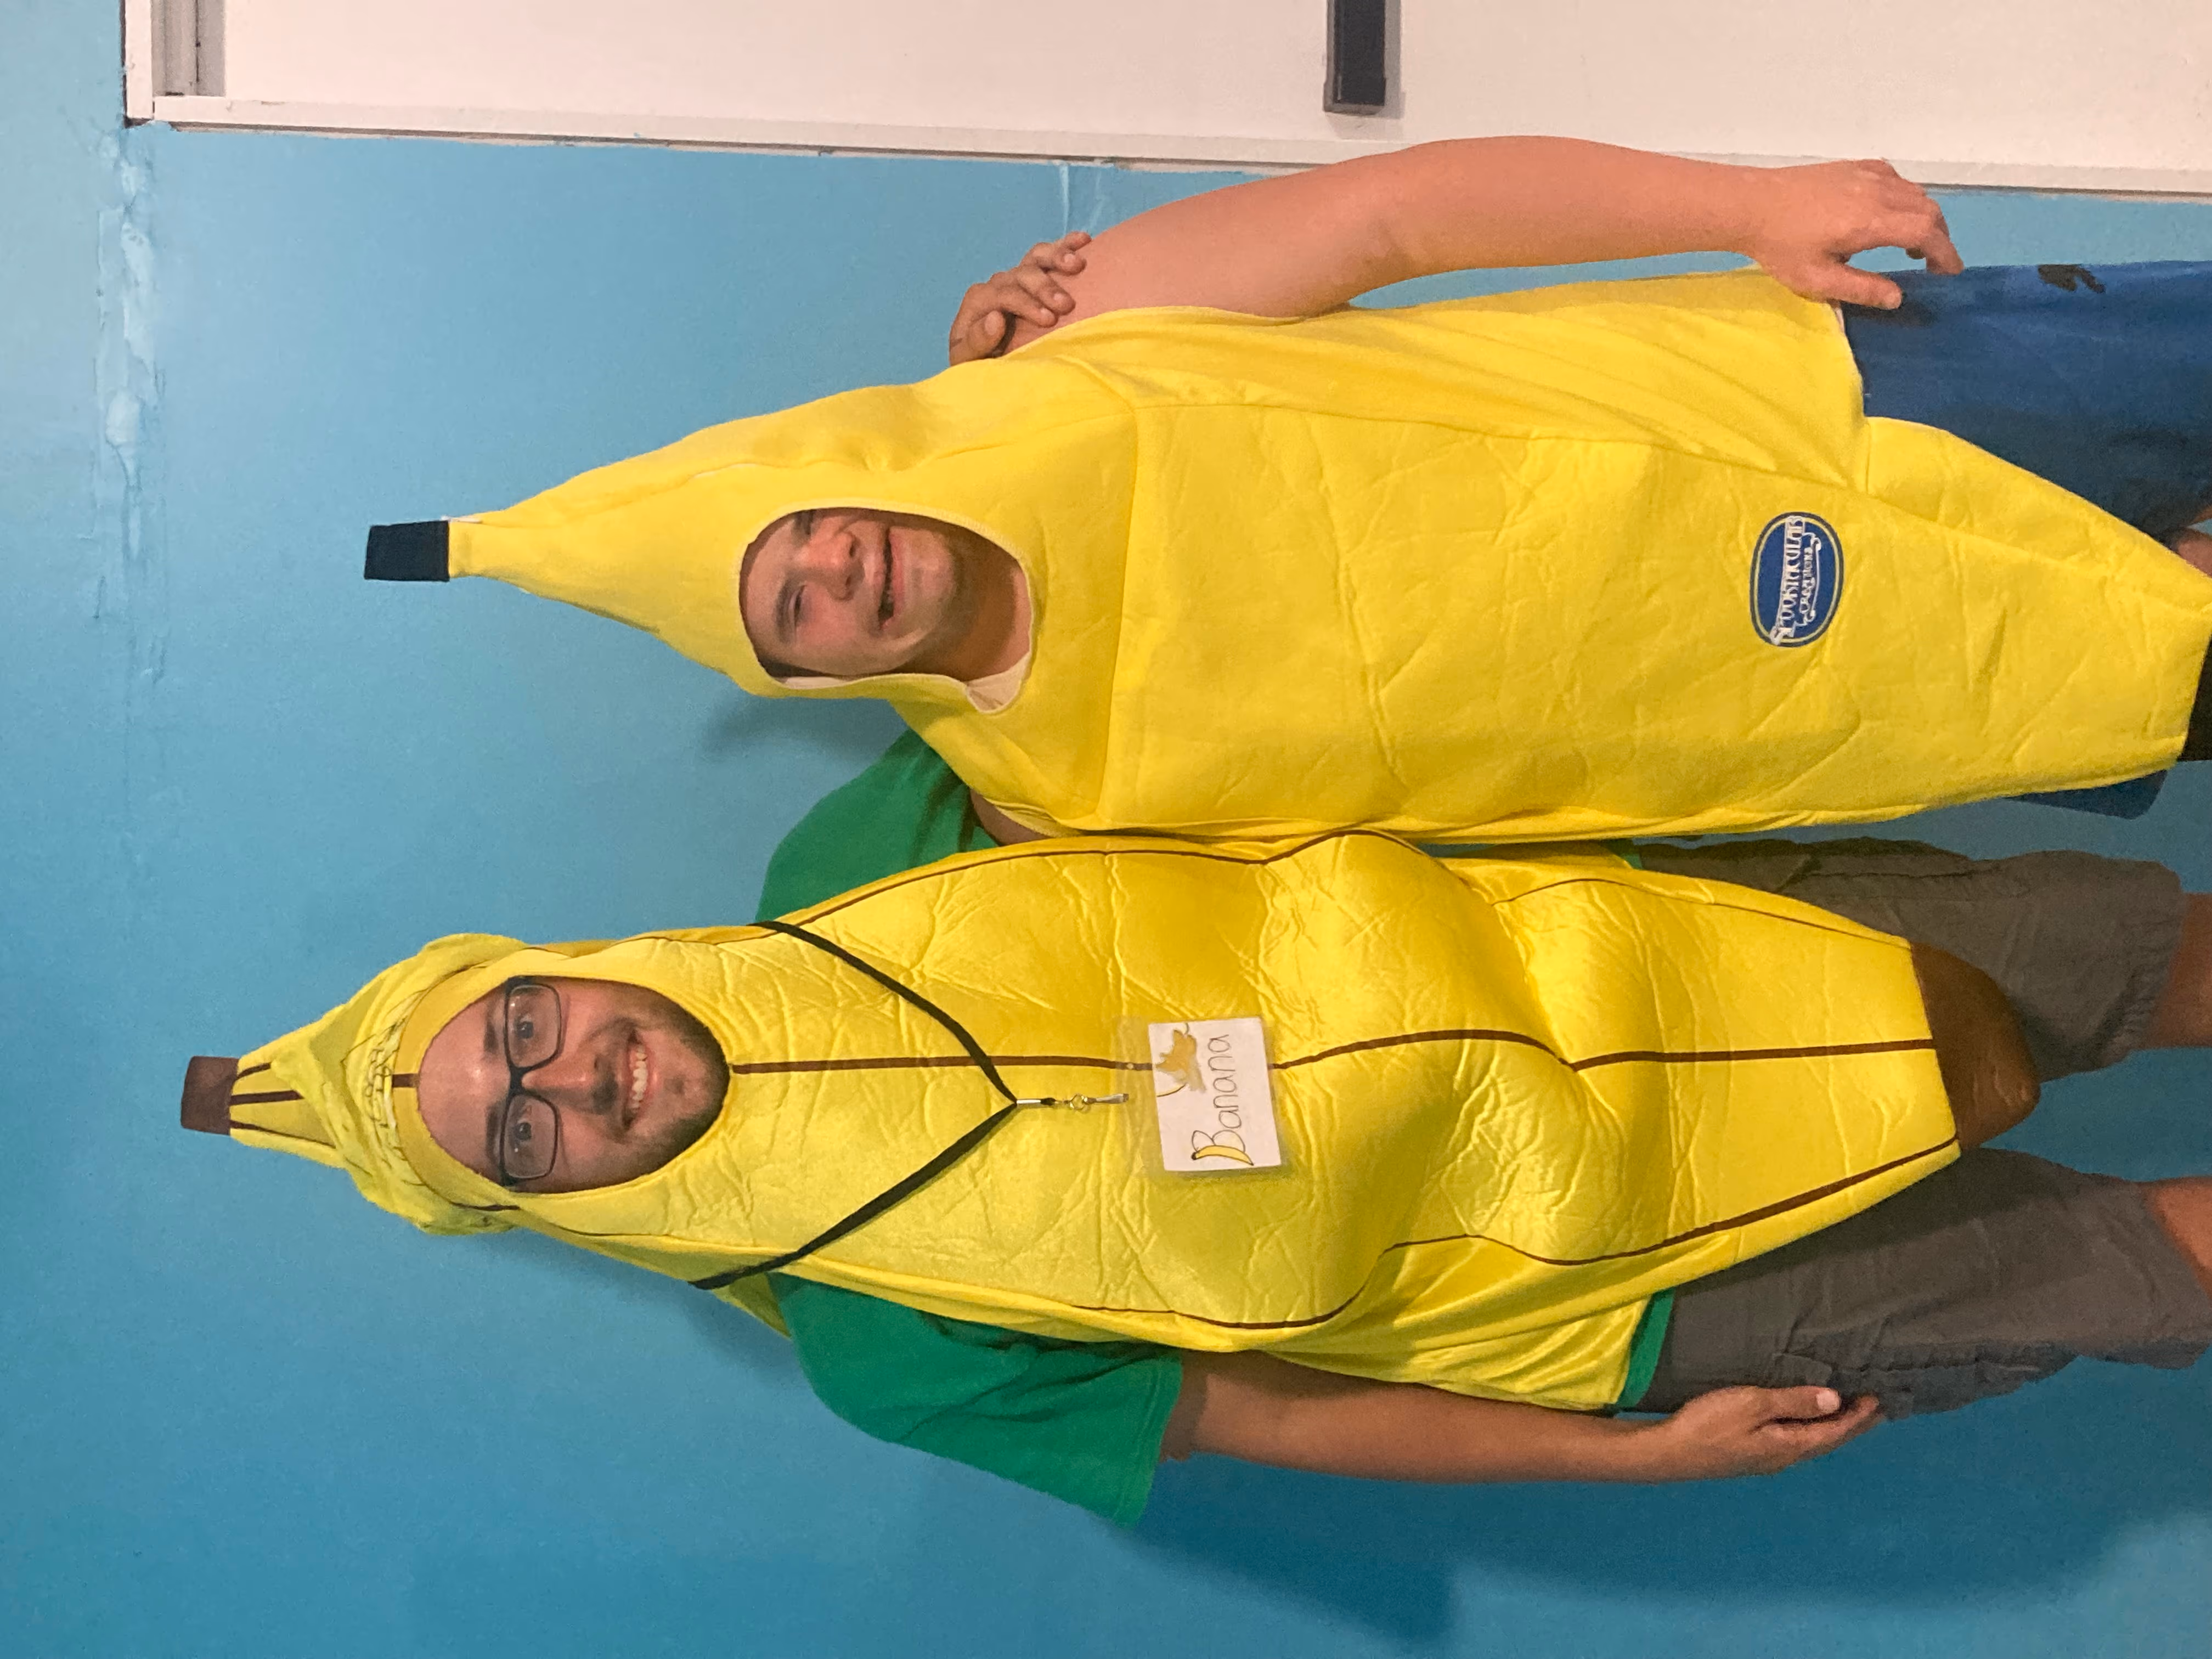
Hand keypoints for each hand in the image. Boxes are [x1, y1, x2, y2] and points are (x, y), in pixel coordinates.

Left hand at [947, 231, 1090, 364]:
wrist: (989, 361)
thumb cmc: (981, 363)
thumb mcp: (969, 360)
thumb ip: (976, 341)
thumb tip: (996, 318)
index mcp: (980, 301)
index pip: (1003, 294)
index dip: (1026, 304)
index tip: (1048, 320)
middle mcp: (999, 284)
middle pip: (1022, 274)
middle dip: (1044, 287)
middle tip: (1065, 305)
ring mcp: (1018, 278)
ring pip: (1036, 258)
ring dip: (1057, 258)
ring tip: (1077, 264)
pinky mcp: (1035, 276)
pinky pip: (1048, 255)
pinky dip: (1065, 245)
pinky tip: (1083, 240)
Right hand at [1639, 1385, 1881, 1478]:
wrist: (1671, 1453)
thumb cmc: (1710, 1424)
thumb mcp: (1752, 1404)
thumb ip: (1793, 1402)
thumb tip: (1835, 1401)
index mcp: (1790, 1446)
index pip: (1834, 1432)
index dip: (1858, 1417)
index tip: (1879, 1400)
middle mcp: (1785, 1457)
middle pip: (1827, 1441)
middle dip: (1852, 1425)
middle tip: (1876, 1409)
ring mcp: (1767, 1459)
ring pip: (1811, 1443)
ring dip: (1832, 1428)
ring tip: (1847, 1414)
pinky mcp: (1753, 1455)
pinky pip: (1795, 1442)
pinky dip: (1811, 1430)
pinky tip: (1805, 1423)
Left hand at [1736, 159, 1962, 309]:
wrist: (1750, 204)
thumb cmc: (1780, 246)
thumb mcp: (1818, 279)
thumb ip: (1861, 289)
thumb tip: (1897, 298)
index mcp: (1871, 221)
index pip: (1926, 232)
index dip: (1945, 252)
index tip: (1948, 272)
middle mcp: (1877, 191)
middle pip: (1928, 209)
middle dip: (1938, 237)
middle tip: (1931, 263)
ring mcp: (1866, 174)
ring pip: (1914, 192)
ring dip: (1923, 217)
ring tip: (1910, 245)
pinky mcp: (1854, 167)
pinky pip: (1895, 179)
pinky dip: (1905, 197)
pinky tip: (1888, 215)